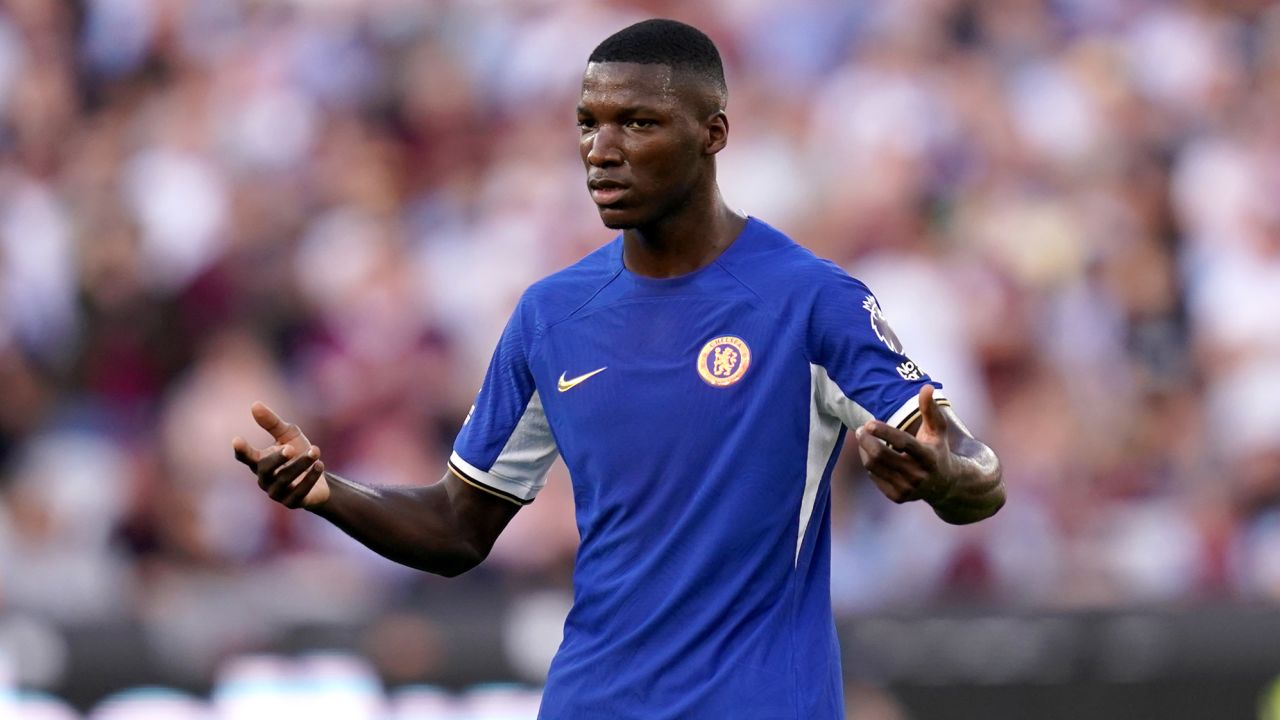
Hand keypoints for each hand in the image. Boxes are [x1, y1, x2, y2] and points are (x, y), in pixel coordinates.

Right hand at [232, 402, 329, 508]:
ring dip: (301, 464)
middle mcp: (265, 479)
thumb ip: (272, 422)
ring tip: (316, 451)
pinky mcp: (292, 502)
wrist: (318, 474)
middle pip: (265, 469)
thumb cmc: (298, 452)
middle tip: (291, 448)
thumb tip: (254, 404)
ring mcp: (277, 493)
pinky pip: (299, 492)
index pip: (246, 457)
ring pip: (285, 480)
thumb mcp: (288, 434)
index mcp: (260, 461)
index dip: (241, 450)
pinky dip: (309, 478)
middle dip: (278, 458)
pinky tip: (319, 466)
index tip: (236, 440)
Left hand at [855, 385, 953, 504]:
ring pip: (873, 466)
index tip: (869, 422)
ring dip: (864, 450)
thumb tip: (927, 387)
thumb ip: (930, 409)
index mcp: (929, 457)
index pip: (902, 443)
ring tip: (864, 439)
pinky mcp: (898, 497)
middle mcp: (919, 475)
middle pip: (881, 455)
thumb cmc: (938, 450)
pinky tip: (873, 456)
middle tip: (860, 429)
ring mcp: (908, 489)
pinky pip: (874, 477)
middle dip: (866, 440)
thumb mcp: (938, 430)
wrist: (946, 486)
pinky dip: (870, 464)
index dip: (884, 432)